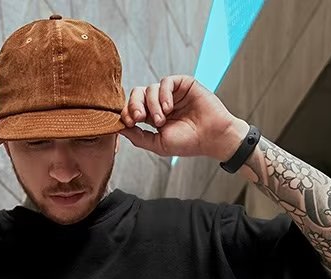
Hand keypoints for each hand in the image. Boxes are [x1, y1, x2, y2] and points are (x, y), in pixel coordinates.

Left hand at [118, 75, 248, 160]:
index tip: (129, 123)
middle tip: (139, 117)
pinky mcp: (183, 84)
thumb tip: (119, 128)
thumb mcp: (158, 144)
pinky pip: (166, 82)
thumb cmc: (187, 143)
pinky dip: (164, 94)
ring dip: (152, 105)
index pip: (133, 108)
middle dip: (134, 105)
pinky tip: (169, 108)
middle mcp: (160, 103)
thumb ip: (138, 136)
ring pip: (150, 88)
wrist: (211, 137)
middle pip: (137, 93)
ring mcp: (172, 93)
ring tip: (162, 120)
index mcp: (152, 117)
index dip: (127, 112)